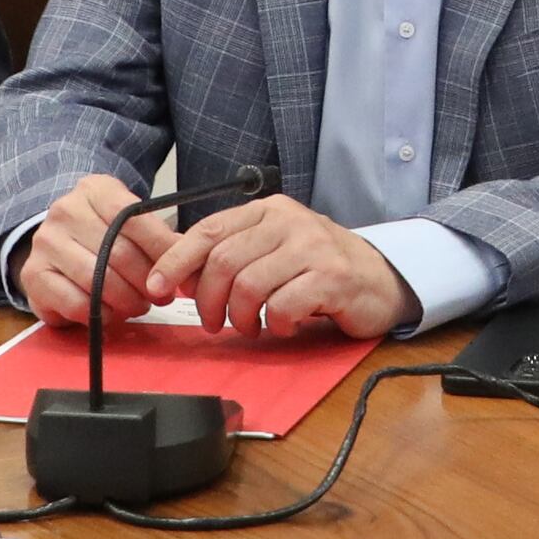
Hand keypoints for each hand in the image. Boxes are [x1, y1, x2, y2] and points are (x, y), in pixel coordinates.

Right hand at [19, 174, 184, 327]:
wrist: (56, 242)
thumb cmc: (101, 232)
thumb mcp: (129, 221)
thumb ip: (158, 237)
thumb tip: (192, 262)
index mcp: (95, 190)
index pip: (135, 220)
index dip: (162, 251)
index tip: (178, 272)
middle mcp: (65, 211)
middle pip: (118, 254)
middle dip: (147, 283)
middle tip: (160, 297)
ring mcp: (45, 242)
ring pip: (98, 281)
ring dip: (127, 302)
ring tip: (138, 306)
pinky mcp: (33, 275)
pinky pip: (77, 303)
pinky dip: (100, 314)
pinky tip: (110, 313)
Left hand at [158, 193, 415, 336]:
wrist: (381, 277)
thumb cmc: (319, 267)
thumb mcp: (273, 249)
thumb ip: (233, 255)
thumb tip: (179, 276)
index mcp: (267, 211)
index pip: (208, 230)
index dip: (176, 261)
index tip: (157, 287)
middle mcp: (289, 222)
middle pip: (224, 261)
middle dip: (208, 300)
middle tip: (212, 322)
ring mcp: (313, 247)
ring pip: (249, 286)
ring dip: (240, 317)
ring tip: (249, 327)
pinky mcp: (332, 278)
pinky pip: (282, 306)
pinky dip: (274, 324)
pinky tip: (281, 326)